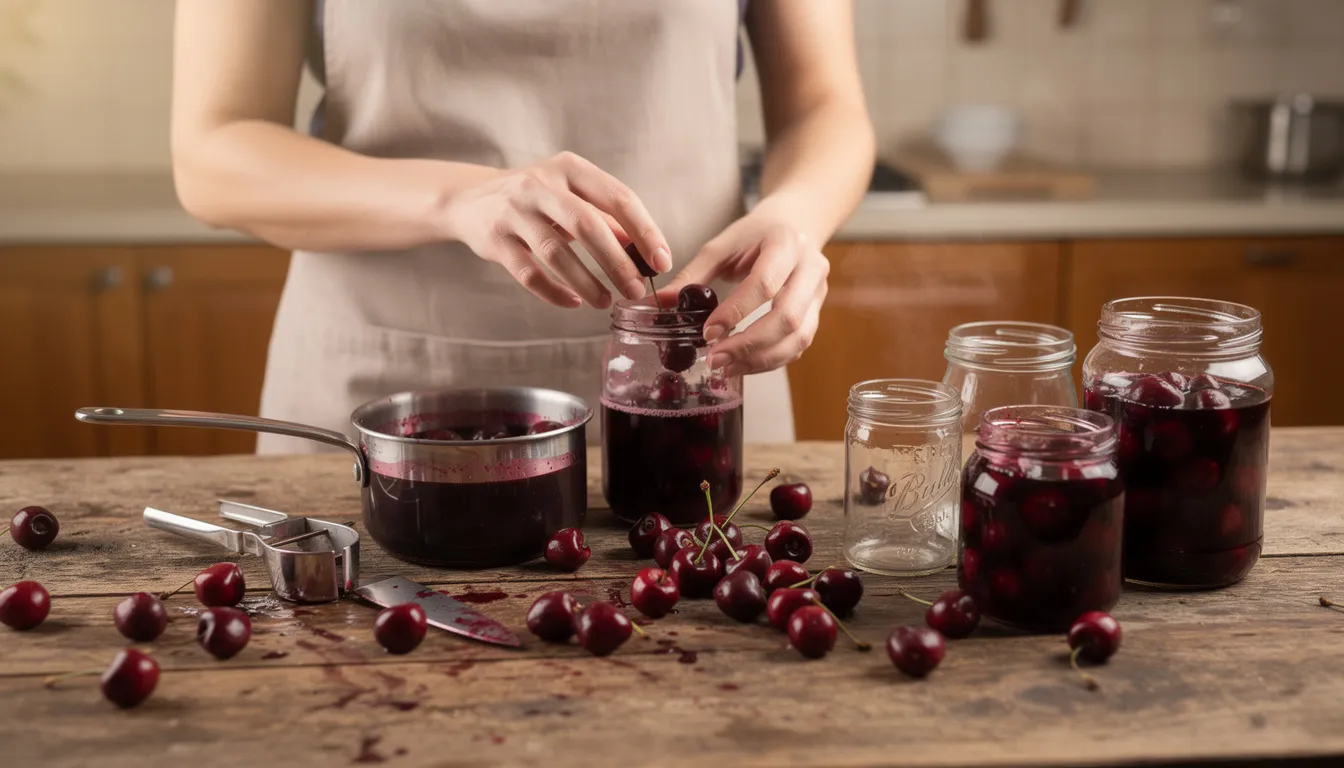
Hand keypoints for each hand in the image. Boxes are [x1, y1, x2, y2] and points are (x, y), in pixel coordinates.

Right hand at [441, 152, 670, 308]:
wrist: (470, 199)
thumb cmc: (535, 199)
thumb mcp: (571, 196)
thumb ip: (607, 219)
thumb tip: (646, 252)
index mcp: (569, 168)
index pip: (618, 197)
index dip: (644, 232)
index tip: (662, 261)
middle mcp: (540, 184)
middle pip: (588, 225)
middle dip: (617, 262)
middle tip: (635, 290)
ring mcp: (514, 211)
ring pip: (556, 253)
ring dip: (587, 281)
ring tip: (605, 302)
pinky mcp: (495, 239)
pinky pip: (528, 273)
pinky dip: (554, 292)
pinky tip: (573, 302)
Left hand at [664, 212, 828, 377]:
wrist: (795, 224)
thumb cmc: (756, 234)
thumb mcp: (721, 246)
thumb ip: (693, 275)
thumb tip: (663, 302)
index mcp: (786, 243)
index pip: (764, 284)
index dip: (736, 312)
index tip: (708, 332)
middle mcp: (810, 268)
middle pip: (787, 317)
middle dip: (749, 344)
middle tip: (716, 358)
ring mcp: (819, 292)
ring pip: (798, 337)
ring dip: (761, 358)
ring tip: (727, 367)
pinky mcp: (817, 312)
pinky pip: (799, 345)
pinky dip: (771, 360)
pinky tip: (745, 363)